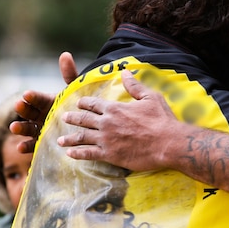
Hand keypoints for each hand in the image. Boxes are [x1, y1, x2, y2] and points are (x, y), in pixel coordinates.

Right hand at [10, 52, 78, 153]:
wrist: (84, 127)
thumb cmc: (76, 106)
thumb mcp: (74, 92)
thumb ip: (70, 75)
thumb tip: (65, 55)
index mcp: (47, 101)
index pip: (37, 98)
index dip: (33, 96)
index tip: (27, 94)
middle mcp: (40, 114)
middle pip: (29, 112)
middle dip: (23, 109)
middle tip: (18, 106)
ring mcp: (39, 129)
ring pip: (27, 128)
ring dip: (20, 127)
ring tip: (14, 127)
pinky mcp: (41, 143)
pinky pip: (33, 145)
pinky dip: (26, 146)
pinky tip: (20, 147)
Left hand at [58, 69, 179, 170]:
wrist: (168, 143)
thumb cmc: (162, 120)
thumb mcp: (150, 97)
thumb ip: (134, 86)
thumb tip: (125, 72)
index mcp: (114, 108)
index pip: (93, 104)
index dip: (84, 103)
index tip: (78, 103)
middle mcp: (106, 123)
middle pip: (84, 120)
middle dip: (72, 118)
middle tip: (64, 118)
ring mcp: (106, 140)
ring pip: (82, 137)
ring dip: (70, 138)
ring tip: (60, 140)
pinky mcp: (110, 155)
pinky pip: (88, 154)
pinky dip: (78, 154)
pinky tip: (69, 154)